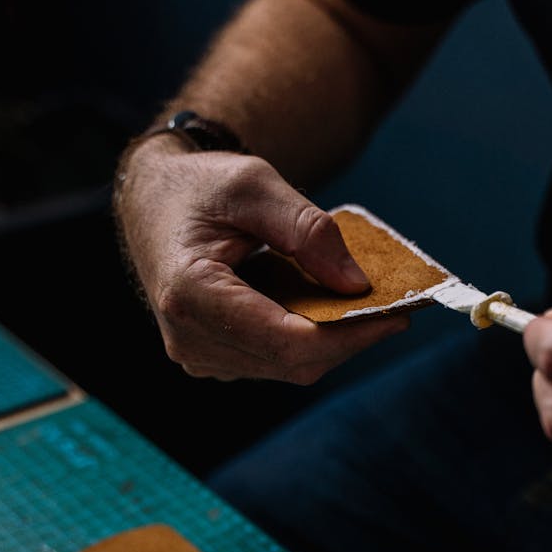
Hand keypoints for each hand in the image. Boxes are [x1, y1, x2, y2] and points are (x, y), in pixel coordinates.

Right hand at [114, 139, 407, 382]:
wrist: (154, 203)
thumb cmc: (199, 187)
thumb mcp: (255, 184)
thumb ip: (307, 230)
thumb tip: (355, 284)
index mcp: (190, 294)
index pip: (286, 340)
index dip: (348, 334)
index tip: (398, 314)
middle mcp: (189, 338)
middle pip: (293, 361)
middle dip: (350, 338)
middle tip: (396, 307)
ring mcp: (199, 355)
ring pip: (288, 367)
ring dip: (333, 340)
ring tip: (365, 303)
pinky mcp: (213, 358)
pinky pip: (275, 361)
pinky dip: (311, 339)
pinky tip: (327, 308)